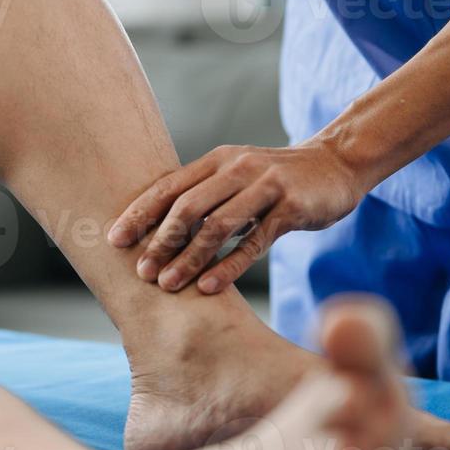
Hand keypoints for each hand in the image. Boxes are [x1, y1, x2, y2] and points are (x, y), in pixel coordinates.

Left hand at [108, 141, 364, 294]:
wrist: (336, 164)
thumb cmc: (278, 179)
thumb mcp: (238, 176)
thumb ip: (206, 195)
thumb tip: (160, 228)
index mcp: (217, 161)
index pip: (168, 186)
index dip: (139, 213)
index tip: (114, 240)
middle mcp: (236, 168)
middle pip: (188, 206)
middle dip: (159, 241)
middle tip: (141, 271)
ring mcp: (265, 186)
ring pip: (217, 225)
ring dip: (188, 258)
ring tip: (167, 284)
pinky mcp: (290, 208)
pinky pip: (254, 241)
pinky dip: (228, 266)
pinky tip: (209, 288)